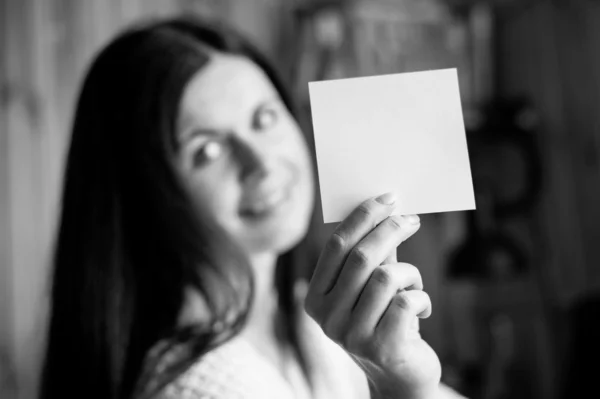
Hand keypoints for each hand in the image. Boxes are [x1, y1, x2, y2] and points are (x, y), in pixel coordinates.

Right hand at [305, 193, 440, 398]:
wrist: (399, 375)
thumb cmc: (384, 320)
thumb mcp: (370, 287)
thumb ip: (372, 255)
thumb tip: (386, 210)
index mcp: (315, 298)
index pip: (336, 246)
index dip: (362, 217)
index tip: (387, 198)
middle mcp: (327, 318)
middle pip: (360, 257)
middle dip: (390, 230)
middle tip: (411, 219)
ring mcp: (351, 335)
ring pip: (386, 277)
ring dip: (410, 273)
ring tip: (415, 285)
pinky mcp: (381, 348)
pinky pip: (407, 301)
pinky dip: (421, 297)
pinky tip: (421, 310)